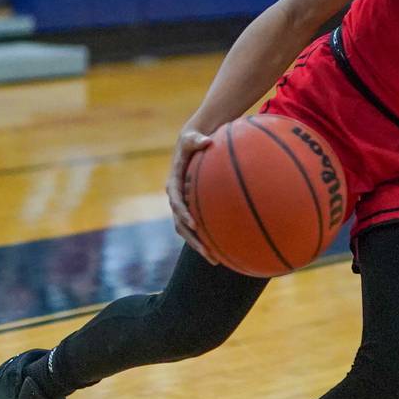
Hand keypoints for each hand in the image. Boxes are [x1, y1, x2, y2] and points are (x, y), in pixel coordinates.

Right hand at [166, 128, 217, 263]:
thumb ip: (197, 140)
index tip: (194, 224)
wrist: (190, 146)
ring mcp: (183, 207)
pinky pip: (198, 227)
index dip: (184, 214)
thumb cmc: (192, 142)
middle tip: (207, 253)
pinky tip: (224, 250)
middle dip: (193, 240)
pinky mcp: (192, 209)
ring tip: (216, 260)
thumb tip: (206, 141)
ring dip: (200, 246)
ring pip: (188, 231)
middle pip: (181, 225)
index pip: (176, 203)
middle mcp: (176, 199)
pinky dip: (208, 238)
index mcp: (173, 185)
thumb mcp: (192, 138)